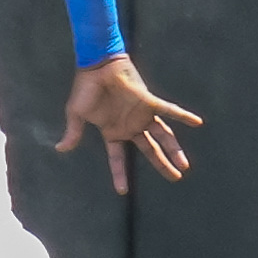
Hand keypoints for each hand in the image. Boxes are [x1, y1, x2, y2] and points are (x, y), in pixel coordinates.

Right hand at [56, 57, 201, 196]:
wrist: (96, 65)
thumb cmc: (85, 88)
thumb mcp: (76, 114)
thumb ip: (74, 132)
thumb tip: (60, 149)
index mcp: (113, 132)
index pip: (118, 158)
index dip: (119, 174)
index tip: (122, 191)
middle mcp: (130, 126)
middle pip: (150, 150)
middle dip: (162, 164)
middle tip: (175, 177)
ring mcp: (141, 115)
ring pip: (163, 136)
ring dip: (174, 150)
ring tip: (184, 165)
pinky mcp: (148, 102)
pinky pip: (169, 110)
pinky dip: (183, 116)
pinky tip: (197, 122)